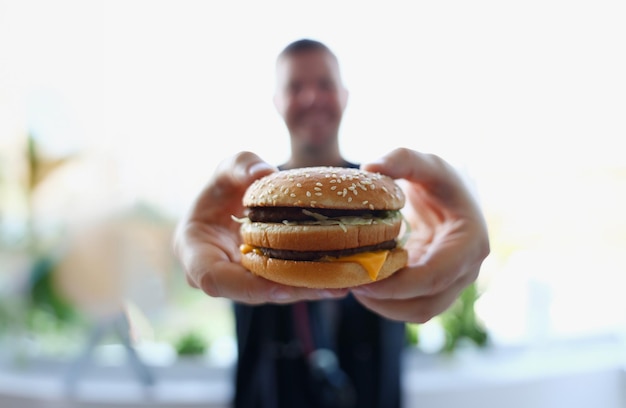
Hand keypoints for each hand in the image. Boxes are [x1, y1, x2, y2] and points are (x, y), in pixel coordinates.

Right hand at [173, 151, 348, 303]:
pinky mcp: (261, 283)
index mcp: (194, 253)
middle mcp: (215, 276)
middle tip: (329, 288)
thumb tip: (264, 171)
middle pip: (252, 293)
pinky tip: (340, 280)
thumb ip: (241, 165)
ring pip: (273, 294)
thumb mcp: (228, 168)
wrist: (231, 202)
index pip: (214, 280)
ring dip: (307, 292)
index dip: (246, 287)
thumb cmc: (224, 186)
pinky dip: (309, 283)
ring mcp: (239, 283)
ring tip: (341, 286)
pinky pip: (283, 286)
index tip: (279, 288)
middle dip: (290, 292)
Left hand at [351, 148, 489, 322]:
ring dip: (381, 306)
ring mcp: (449, 283)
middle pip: (425, 305)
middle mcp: (465, 271)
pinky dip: (383, 302)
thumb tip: (369, 168)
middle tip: (347, 281)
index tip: (361, 277)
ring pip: (415, 312)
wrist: (452, 194)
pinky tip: (358, 282)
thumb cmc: (439, 178)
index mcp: (470, 243)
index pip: (434, 277)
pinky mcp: (432, 288)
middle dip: (384, 300)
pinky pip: (408, 306)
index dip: (396, 284)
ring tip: (348, 282)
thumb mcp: (425, 162)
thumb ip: (401, 159)